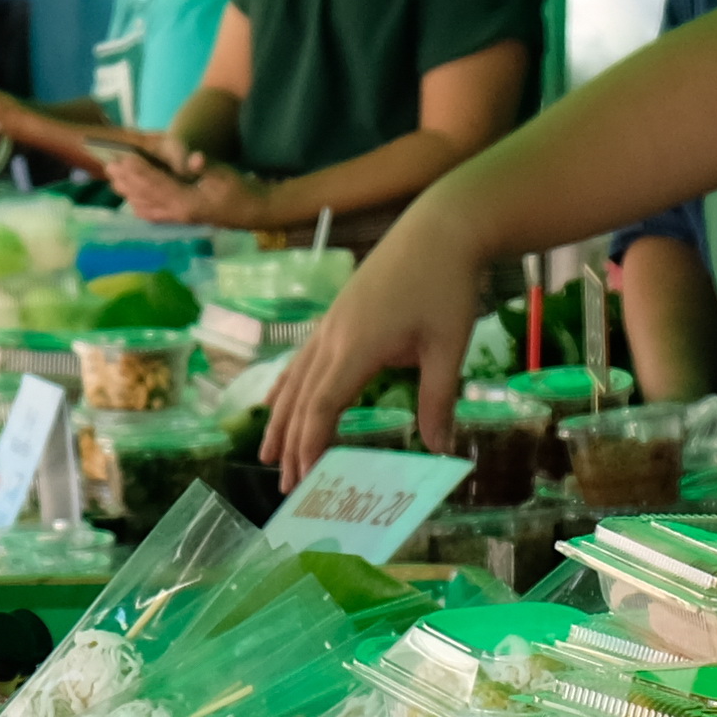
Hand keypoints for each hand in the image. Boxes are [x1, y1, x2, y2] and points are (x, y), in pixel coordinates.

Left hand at [96, 141, 231, 226]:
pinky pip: (153, 215)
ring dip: (128, 192)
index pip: (157, 185)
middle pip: (145, 197)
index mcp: (187, 203)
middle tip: (109, 165)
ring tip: (114, 178)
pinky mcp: (179, 220)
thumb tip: (195, 160)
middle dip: (126, 180)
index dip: (139, 171)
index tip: (125, 157)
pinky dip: (138, 205)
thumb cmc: (239, 190)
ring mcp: (177, 219)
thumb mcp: (224, 175)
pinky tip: (130, 197)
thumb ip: (205, 167)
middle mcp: (177, 213)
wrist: (252, 212)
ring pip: (145, 207)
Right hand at [265, 208, 484, 479]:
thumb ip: (439, 399)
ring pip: (294, 380)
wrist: (439, 229)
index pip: (322, 406)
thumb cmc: (446, 286)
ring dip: (280, 421)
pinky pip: (300, 360)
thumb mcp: (449, 347)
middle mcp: (333, 337)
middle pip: (301, 400)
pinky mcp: (335, 316)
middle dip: (290, 445)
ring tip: (267, 455)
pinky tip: (277, 401)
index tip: (305, 479)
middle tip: (284, 487)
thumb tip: (439, 450)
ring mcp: (330, 325)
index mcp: (357, 347)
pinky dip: (286, 388)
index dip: (310, 445)